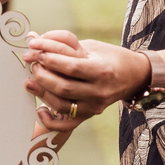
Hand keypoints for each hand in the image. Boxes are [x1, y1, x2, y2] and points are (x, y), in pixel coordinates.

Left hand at [22, 31, 150, 131]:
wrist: (134, 77)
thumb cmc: (109, 57)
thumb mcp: (91, 45)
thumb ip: (63, 43)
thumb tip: (33, 39)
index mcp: (102, 70)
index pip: (71, 67)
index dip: (49, 59)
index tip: (35, 50)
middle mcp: (99, 91)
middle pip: (63, 87)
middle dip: (42, 75)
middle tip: (33, 64)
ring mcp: (94, 107)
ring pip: (61, 105)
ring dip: (41, 93)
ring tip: (30, 80)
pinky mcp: (89, 116)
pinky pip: (66, 125)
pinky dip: (50, 120)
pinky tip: (40, 109)